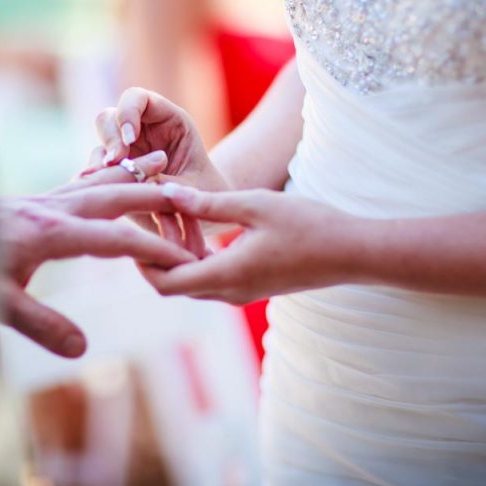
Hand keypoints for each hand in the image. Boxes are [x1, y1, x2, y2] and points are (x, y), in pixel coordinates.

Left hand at [0, 152, 196, 356]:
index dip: (157, 249)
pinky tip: (115, 174)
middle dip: (157, 198)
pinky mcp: (37, 199)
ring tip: (162, 163)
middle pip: (118, 196)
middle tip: (191, 198)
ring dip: (134, 174)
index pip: (118, 239)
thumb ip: (40, 324)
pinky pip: (83, 183)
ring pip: (101, 181)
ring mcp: (46, 199)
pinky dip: (108, 176)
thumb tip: (83, 346)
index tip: (186, 261)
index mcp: (51, 233)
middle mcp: (54, 208)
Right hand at [88, 87, 227, 192]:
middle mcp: (141, 131)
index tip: (130, 139)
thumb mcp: (194, 186)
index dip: (128, 112)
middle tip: (116, 162)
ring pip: (100, 146)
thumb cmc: (204, 191)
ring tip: (111, 183)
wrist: (201, 213)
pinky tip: (105, 194)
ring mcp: (125, 152)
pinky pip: (97, 173)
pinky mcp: (115, 174)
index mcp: (168, 120)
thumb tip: (137, 181)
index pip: (138, 98)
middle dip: (110, 139)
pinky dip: (97, 182)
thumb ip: (167, 182)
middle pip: (109, 118)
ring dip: (101, 163)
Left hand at [137, 184, 357, 304]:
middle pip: (172, 283)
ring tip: (176, 210)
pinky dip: (197, 253)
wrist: (354, 252)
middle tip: (152, 211)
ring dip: (178, 249)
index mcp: (226, 276)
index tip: (132, 226)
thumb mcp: (255, 205)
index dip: (140, 259)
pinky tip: (201, 222)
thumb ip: (208, 203)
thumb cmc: (309, 225)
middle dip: (155, 251)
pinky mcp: (252, 284)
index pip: (163, 283)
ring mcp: (241, 292)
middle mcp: (229, 292)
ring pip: (192, 278)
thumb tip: (166, 192)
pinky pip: (211, 275)